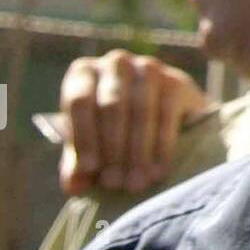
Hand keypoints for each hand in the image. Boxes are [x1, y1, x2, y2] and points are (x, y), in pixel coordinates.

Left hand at [58, 50, 210, 196]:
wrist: (165, 115)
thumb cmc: (115, 130)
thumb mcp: (92, 145)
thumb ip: (79, 165)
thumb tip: (73, 186)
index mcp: (83, 73)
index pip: (80, 102)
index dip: (84, 138)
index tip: (90, 171)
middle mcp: (115, 63)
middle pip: (112, 106)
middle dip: (113, 149)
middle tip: (116, 184)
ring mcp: (148, 67)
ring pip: (140, 110)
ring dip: (137, 151)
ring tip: (136, 183)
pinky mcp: (177, 81)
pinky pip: (167, 114)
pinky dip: (161, 146)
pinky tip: (157, 171)